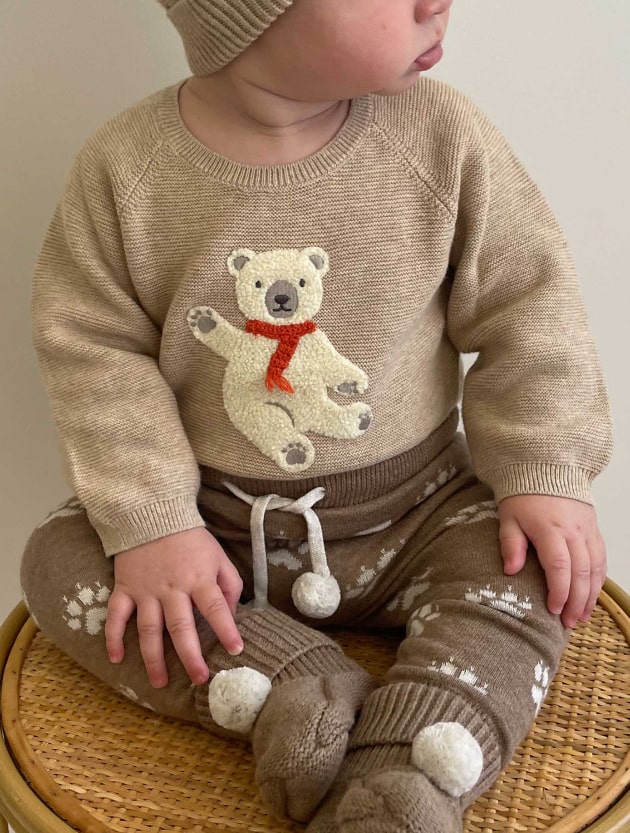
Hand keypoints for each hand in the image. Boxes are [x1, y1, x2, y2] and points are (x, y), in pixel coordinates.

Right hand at [105, 528, 243, 687]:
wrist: (152, 514)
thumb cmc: (191, 539)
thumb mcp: (218, 556)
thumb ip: (229, 584)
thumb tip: (232, 615)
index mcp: (199, 578)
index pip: (215, 607)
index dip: (226, 629)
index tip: (236, 650)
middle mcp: (172, 588)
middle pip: (181, 627)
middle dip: (190, 656)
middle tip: (199, 679)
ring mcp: (146, 590)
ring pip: (149, 629)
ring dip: (153, 658)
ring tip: (160, 682)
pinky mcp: (125, 588)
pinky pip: (116, 616)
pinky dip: (114, 637)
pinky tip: (116, 659)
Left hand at [498, 495, 606, 628]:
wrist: (545, 469)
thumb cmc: (523, 495)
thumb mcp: (508, 517)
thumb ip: (510, 543)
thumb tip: (510, 570)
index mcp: (550, 529)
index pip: (559, 566)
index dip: (559, 591)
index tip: (553, 610)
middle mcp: (573, 531)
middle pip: (582, 572)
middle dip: (577, 601)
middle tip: (569, 622)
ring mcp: (587, 530)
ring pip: (596, 568)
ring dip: (591, 595)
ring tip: (582, 616)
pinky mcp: (594, 530)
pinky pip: (601, 558)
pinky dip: (599, 579)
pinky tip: (592, 595)